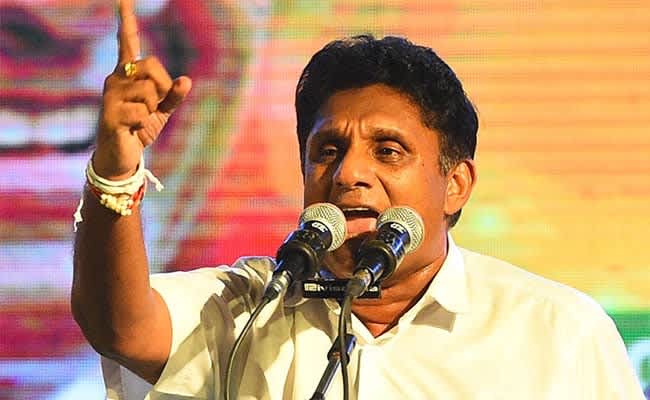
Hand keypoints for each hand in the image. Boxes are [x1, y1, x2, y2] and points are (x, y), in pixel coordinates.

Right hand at [93, 0, 191, 179]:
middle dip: (163, 88)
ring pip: (150, 92)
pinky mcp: (109, 113)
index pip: (126, 43)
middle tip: (154, 107)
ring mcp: (110, 95)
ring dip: (152, 111)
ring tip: (139, 120)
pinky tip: (132, 129)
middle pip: (152, 66)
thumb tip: (187, 80)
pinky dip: (145, 124)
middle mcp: (116, 79)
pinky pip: (143, 112)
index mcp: (128, 75)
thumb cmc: (141, 129)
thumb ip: (174, 95)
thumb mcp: (162, 111)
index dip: (125, 21)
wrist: (122, 157)